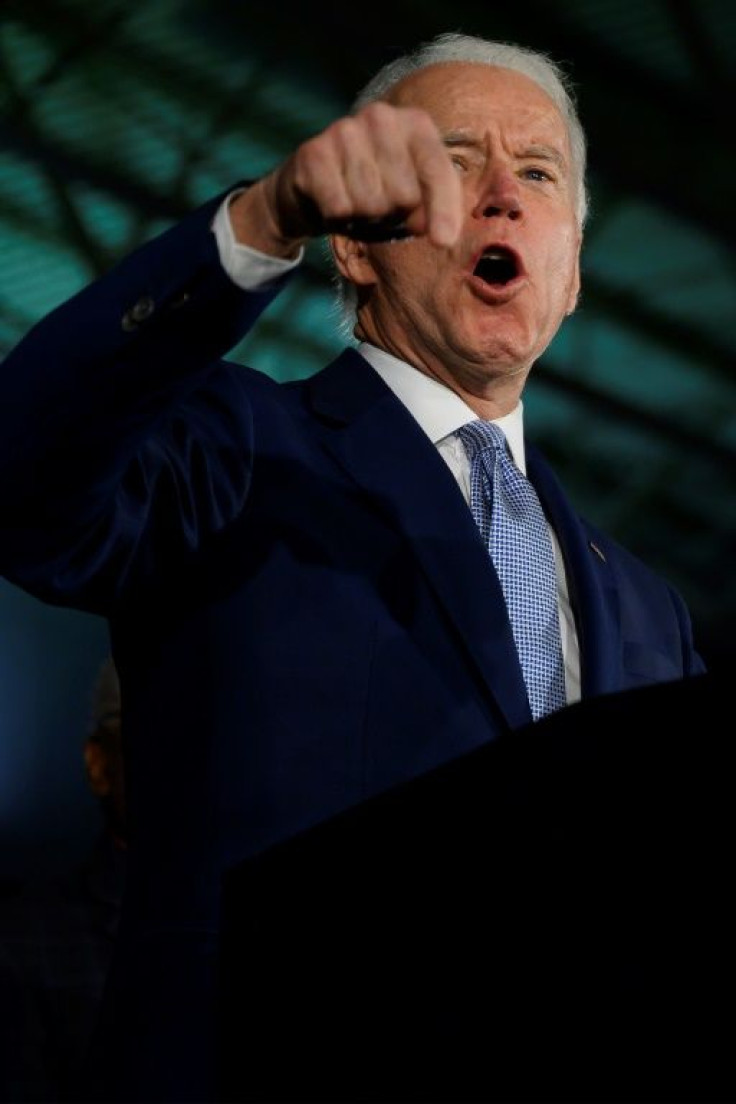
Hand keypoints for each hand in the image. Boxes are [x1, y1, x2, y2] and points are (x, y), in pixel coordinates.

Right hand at [229, 102, 462, 256]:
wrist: (311, 187)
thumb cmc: (374, 191)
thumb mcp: (414, 195)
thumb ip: (437, 208)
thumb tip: (443, 237)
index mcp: (414, 123)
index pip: (436, 169)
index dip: (443, 209)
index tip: (444, 243)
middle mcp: (380, 117)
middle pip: (404, 194)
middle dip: (395, 215)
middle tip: (381, 208)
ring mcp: (343, 130)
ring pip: (371, 204)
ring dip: (364, 219)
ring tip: (357, 206)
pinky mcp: (313, 153)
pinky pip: (339, 208)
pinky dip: (338, 219)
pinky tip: (333, 205)